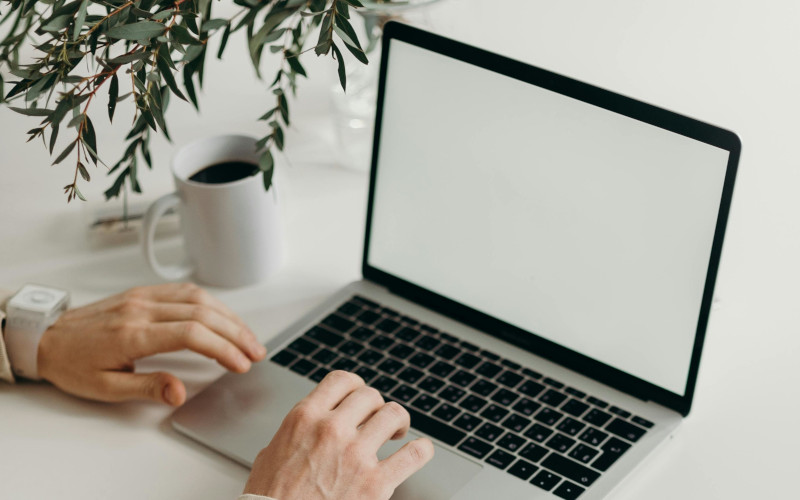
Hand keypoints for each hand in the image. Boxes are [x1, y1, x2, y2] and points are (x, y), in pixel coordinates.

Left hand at [37, 283, 265, 405]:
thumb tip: (180, 391)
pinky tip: (224, 317)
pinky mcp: (144, 292)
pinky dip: (212, 303)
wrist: (48, 338)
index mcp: (132, 334)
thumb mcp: (105, 388)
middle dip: (236, 333)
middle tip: (256, 352)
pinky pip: (186, 291)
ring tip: (247, 337)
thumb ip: (146, 387)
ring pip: (199, 297)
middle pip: (203, 313)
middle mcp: (142, 309)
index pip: (191, 334)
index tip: (241, 364)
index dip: (222, 348)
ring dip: (229, 316)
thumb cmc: (74, 364)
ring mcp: (144, 296)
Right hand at [244, 370, 433, 499]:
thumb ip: (294, 433)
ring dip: (398, 422)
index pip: (342, 380)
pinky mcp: (375, 483)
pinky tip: (419, 451)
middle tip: (377, 419)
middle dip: (376, 407)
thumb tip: (306, 429)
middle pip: (370, 395)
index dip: (356, 386)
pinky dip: (421, 450)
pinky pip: (413, 454)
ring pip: (394, 414)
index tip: (360, 397)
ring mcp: (355, 455)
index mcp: (304, 418)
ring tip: (397, 432)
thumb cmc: (269, 498)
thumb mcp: (271, 454)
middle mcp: (331, 429)